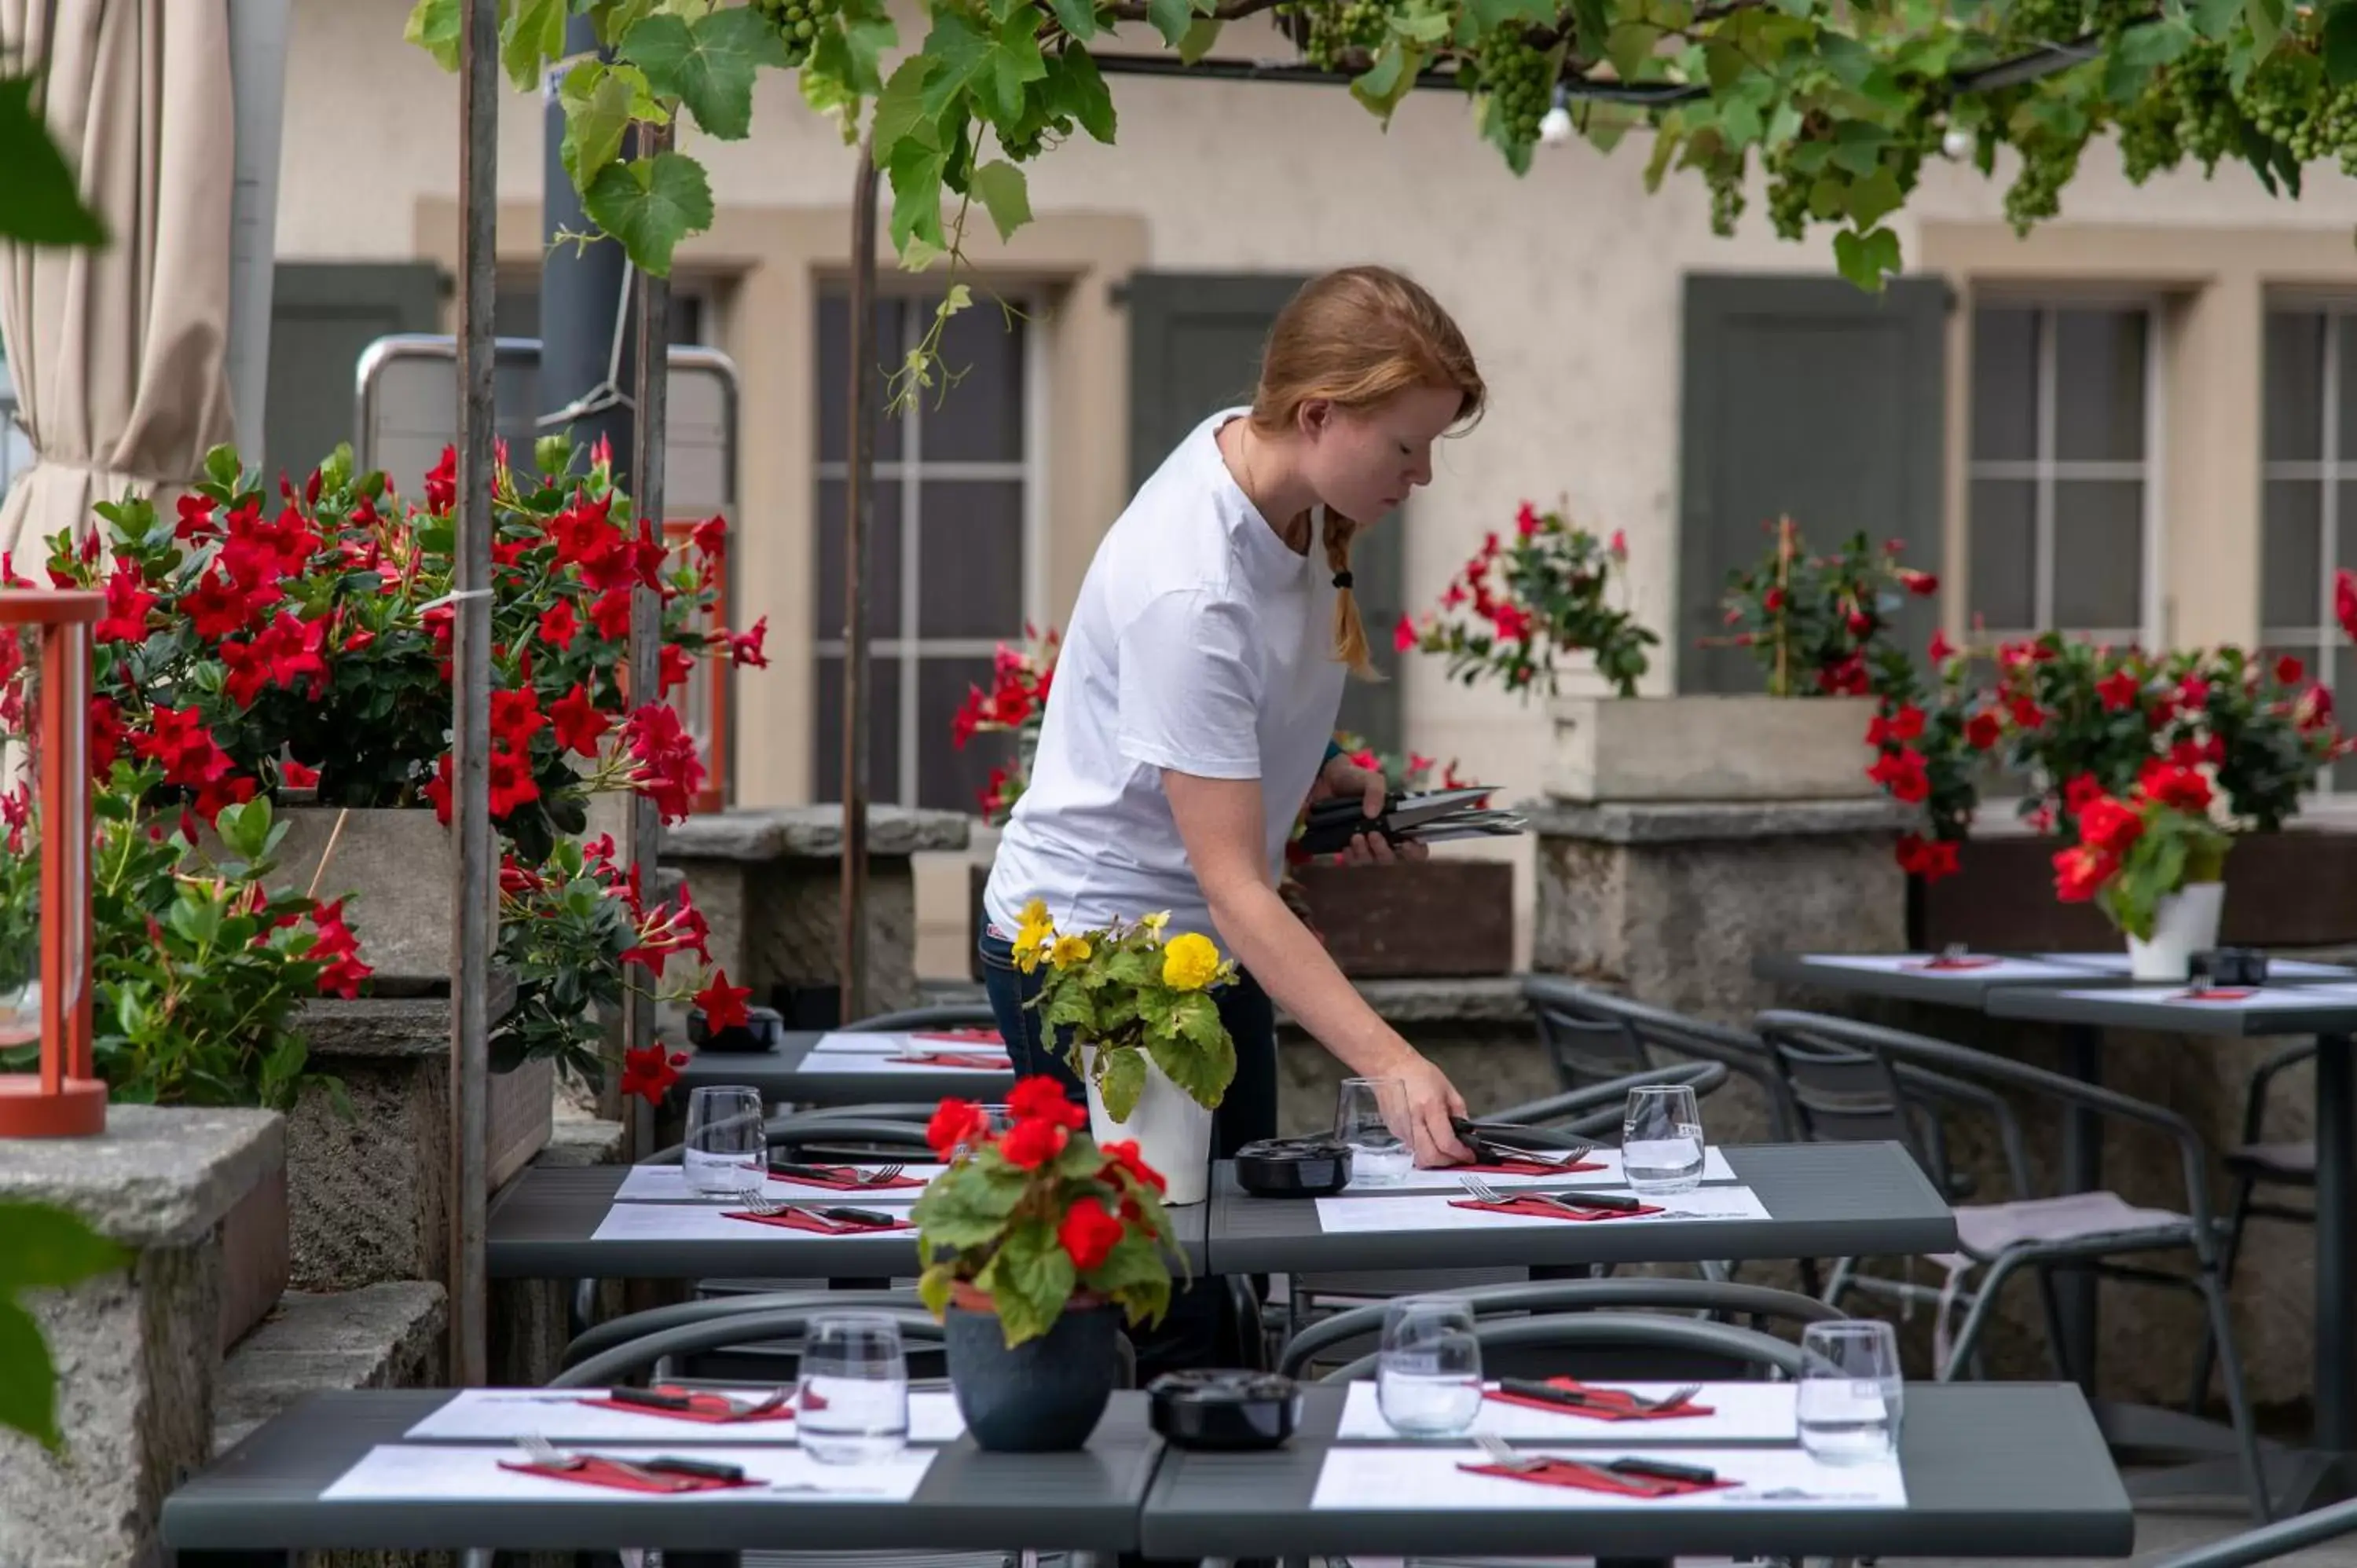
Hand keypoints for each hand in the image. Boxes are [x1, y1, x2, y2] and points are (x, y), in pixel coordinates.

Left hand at [1307, 755, 1429, 866]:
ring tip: (1355, 836)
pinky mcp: (1348, 847)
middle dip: (1383, 850)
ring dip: (1365, 852)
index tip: (1406, 844)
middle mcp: (1385, 837)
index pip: (1416, 845)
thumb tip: (1372, 814)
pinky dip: (1351, 856)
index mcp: (1398, 823)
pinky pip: (1353, 861)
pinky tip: (1345, 846)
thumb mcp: (1371, 779)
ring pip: (1372, 860)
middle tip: (1373, 835)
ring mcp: (1366, 844)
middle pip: (1392, 857)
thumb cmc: (1355, 779)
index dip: (1416, 850)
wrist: (1326, 779)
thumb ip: (1376, 791)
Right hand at [1387, 1051, 1472, 1165]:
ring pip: (1420, 1157)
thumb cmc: (1419, 1074)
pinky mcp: (1393, 1132)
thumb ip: (1460, 1112)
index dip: (1461, 1153)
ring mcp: (1401, 1129)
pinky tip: (1429, 1138)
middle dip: (1448, 1162)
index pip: (1446, 1143)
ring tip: (1445, 1149)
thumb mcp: (1447, 1088)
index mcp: (1430, 1107)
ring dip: (1435, 1158)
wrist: (1389, 1067)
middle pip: (1431, 1157)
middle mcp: (1413, 1121)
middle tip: (1458, 1156)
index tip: (1469, 1155)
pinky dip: (1424, 1149)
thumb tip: (1467, 1133)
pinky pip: (1411, 1149)